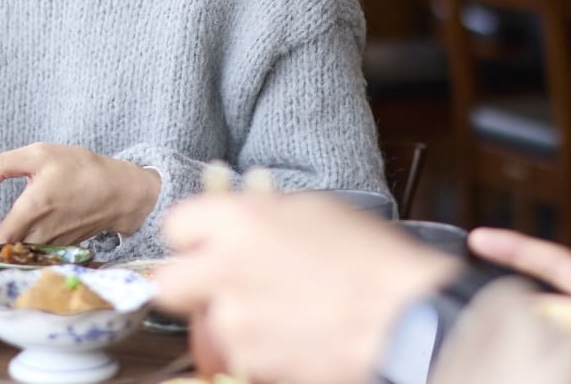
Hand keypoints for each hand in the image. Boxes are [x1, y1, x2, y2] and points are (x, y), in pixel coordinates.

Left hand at [0, 143, 160, 248]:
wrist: (120, 192)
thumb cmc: (81, 169)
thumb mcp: (40, 153)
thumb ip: (1, 165)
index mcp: (30, 210)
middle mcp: (38, 234)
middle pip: (1, 258)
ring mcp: (49, 246)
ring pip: (15, 260)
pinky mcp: (57, 250)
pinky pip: (30, 258)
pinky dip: (15, 259)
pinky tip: (3, 253)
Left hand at [155, 193, 462, 383]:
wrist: (402, 318)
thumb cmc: (370, 259)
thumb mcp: (313, 210)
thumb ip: (260, 214)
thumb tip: (233, 222)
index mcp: (238, 221)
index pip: (176, 226)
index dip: (195, 236)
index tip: (208, 242)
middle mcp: (224, 270)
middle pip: (167, 283)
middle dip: (189, 284)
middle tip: (221, 282)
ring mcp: (234, 321)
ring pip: (207, 322)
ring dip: (232, 317)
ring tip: (281, 308)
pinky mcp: (250, 361)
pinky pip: (237, 351)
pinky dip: (257, 345)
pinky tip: (294, 332)